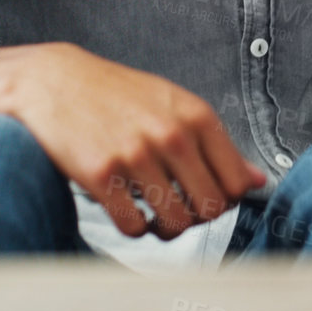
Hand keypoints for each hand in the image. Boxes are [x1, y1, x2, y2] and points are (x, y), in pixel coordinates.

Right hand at [6, 43, 266, 239]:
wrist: (54, 82)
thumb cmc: (118, 95)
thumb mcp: (174, 107)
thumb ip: (216, 145)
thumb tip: (258, 180)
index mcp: (197, 116)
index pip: (237, 185)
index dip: (224, 200)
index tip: (203, 196)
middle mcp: (171, 134)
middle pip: (210, 210)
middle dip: (195, 218)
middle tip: (176, 209)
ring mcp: (136, 154)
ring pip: (175, 224)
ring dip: (165, 228)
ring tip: (152, 213)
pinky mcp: (101, 174)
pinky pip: (133, 227)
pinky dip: (132, 227)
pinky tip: (125, 208)